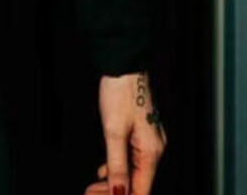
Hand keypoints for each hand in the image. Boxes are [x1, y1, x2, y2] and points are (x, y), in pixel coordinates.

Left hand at [89, 70, 166, 194]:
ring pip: (134, 172)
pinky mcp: (143, 134)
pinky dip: (118, 167)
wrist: (124, 64)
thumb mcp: (113, 132)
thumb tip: (119, 192)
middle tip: (90, 192)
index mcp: (152, 152)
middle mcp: (155, 149)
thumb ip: (117, 166)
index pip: (140, 191)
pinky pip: (132, 159)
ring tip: (93, 185)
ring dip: (114, 181)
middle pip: (137, 184)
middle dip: (114, 191)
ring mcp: (150, 142)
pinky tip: (104, 170)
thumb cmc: (121, 92)